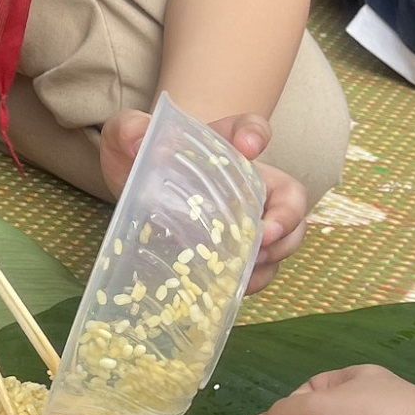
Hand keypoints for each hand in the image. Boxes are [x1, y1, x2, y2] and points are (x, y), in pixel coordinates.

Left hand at [98, 109, 308, 288]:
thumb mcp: (125, 137)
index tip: (249, 147)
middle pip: (289, 195)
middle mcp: (246, 182)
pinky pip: (264, 267)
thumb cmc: (137, 157)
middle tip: (264, 236)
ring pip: (287, 235)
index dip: (255, 136)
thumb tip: (138, 141)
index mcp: (222, 146)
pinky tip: (237, 285)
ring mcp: (247, 218)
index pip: (250, 129)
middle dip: (286, 216)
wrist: (132, 190)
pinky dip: (257, 278)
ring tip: (251, 265)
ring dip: (277, 253)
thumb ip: (128, 130)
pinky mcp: (238, 250)